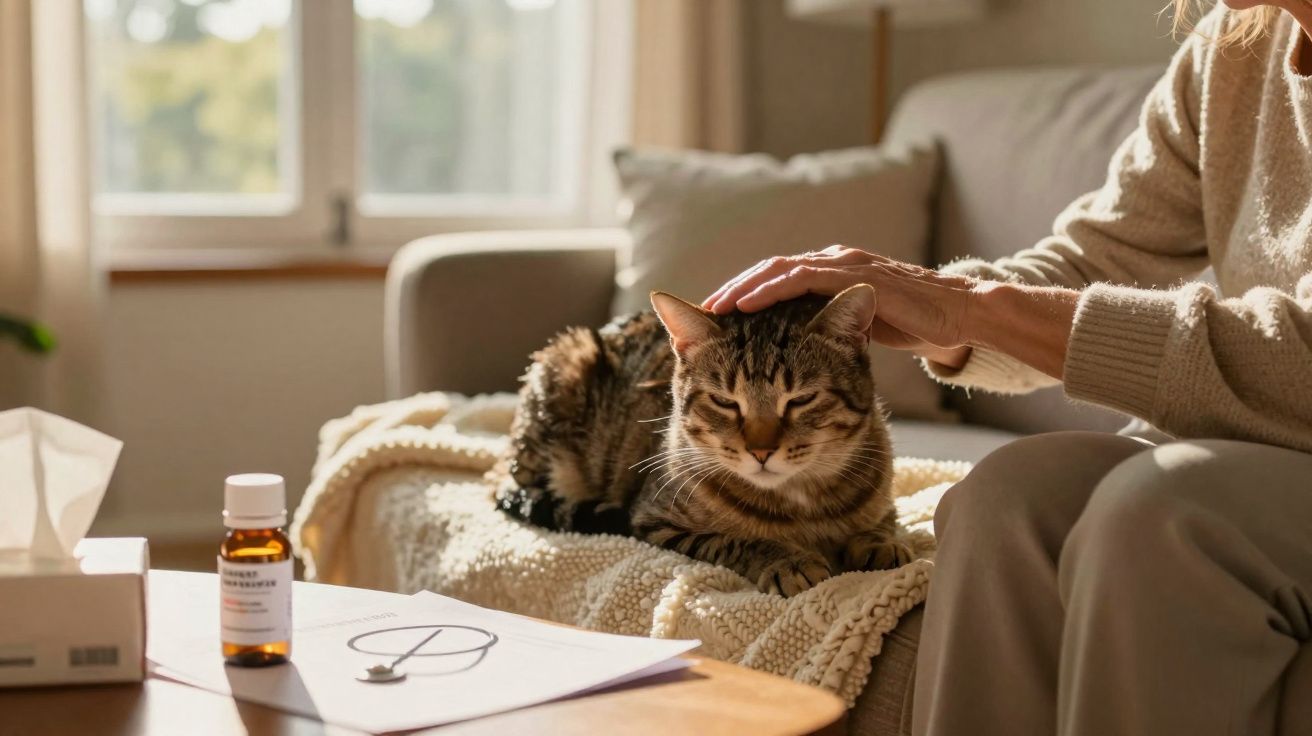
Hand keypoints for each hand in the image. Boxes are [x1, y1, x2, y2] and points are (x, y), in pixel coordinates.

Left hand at [703, 245, 974, 367]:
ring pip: (778, 271)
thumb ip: (829, 331)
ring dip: (741, 289)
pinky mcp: (853, 276)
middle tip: (698, 316)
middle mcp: (831, 263)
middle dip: (732, 293)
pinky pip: (801, 278)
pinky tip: (744, 305)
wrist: (957, 317)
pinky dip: (769, 289)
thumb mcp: (858, 330)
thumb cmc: (910, 325)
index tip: (712, 322)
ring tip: (713, 310)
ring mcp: (842, 266)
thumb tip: (802, 352)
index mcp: (830, 275)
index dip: (743, 299)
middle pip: (768, 273)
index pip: (776, 283)